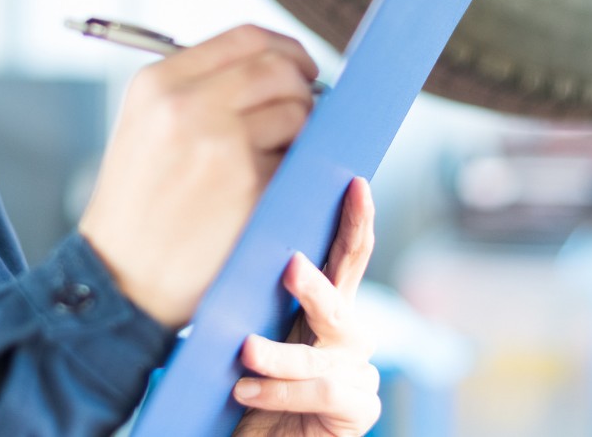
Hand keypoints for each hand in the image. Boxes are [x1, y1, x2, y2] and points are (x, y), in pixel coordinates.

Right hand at [78, 25, 318, 327]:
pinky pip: (298, 161)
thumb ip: (200, 89)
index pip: (245, 37)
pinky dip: (297, 172)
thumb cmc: (140, 206)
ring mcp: (220, 145)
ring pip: (297, 111)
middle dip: (303, 89)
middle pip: (278, 68)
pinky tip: (271, 190)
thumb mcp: (146, 126)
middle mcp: (187, 105)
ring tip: (278, 159)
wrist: (120, 279)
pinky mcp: (249, 186)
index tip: (301, 69)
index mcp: (158, 83)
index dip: (285, 50)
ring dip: (303, 133)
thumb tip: (280, 70)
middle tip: (304, 115)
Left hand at [232, 178, 380, 436]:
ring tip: (245, 355)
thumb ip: (255, 301)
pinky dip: (282, 391)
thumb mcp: (252, 335)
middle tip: (290, 267)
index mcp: (326, 308)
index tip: (355, 183)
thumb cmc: (252, 384)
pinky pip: (324, 392)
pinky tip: (247, 391)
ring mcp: (357, 372)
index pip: (347, 256)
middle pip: (340, 300)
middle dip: (315, 285)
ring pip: (321, 355)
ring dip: (280, 356)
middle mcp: (348, 335)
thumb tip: (233, 251)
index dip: (356, 220)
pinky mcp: (359, 408)